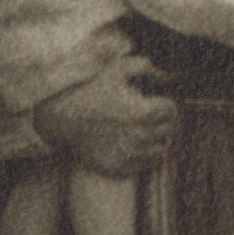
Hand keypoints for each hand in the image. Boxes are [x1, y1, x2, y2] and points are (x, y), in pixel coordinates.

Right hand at [30, 61, 175, 174]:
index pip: (172, 112)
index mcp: (145, 111)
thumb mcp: (116, 69)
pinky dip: (143, 158)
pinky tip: (134, 147)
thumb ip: (143, 67)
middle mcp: (141, 135)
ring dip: (156, 142)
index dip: (167, 106)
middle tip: (154, 119)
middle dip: (164, 123)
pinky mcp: (119, 167)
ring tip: (145, 133)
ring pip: (160, 152)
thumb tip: (162, 74)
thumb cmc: (88, 90)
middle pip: (168, 132)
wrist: (61, 117)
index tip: (160, 104)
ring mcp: (130, 154)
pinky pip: (143, 166)